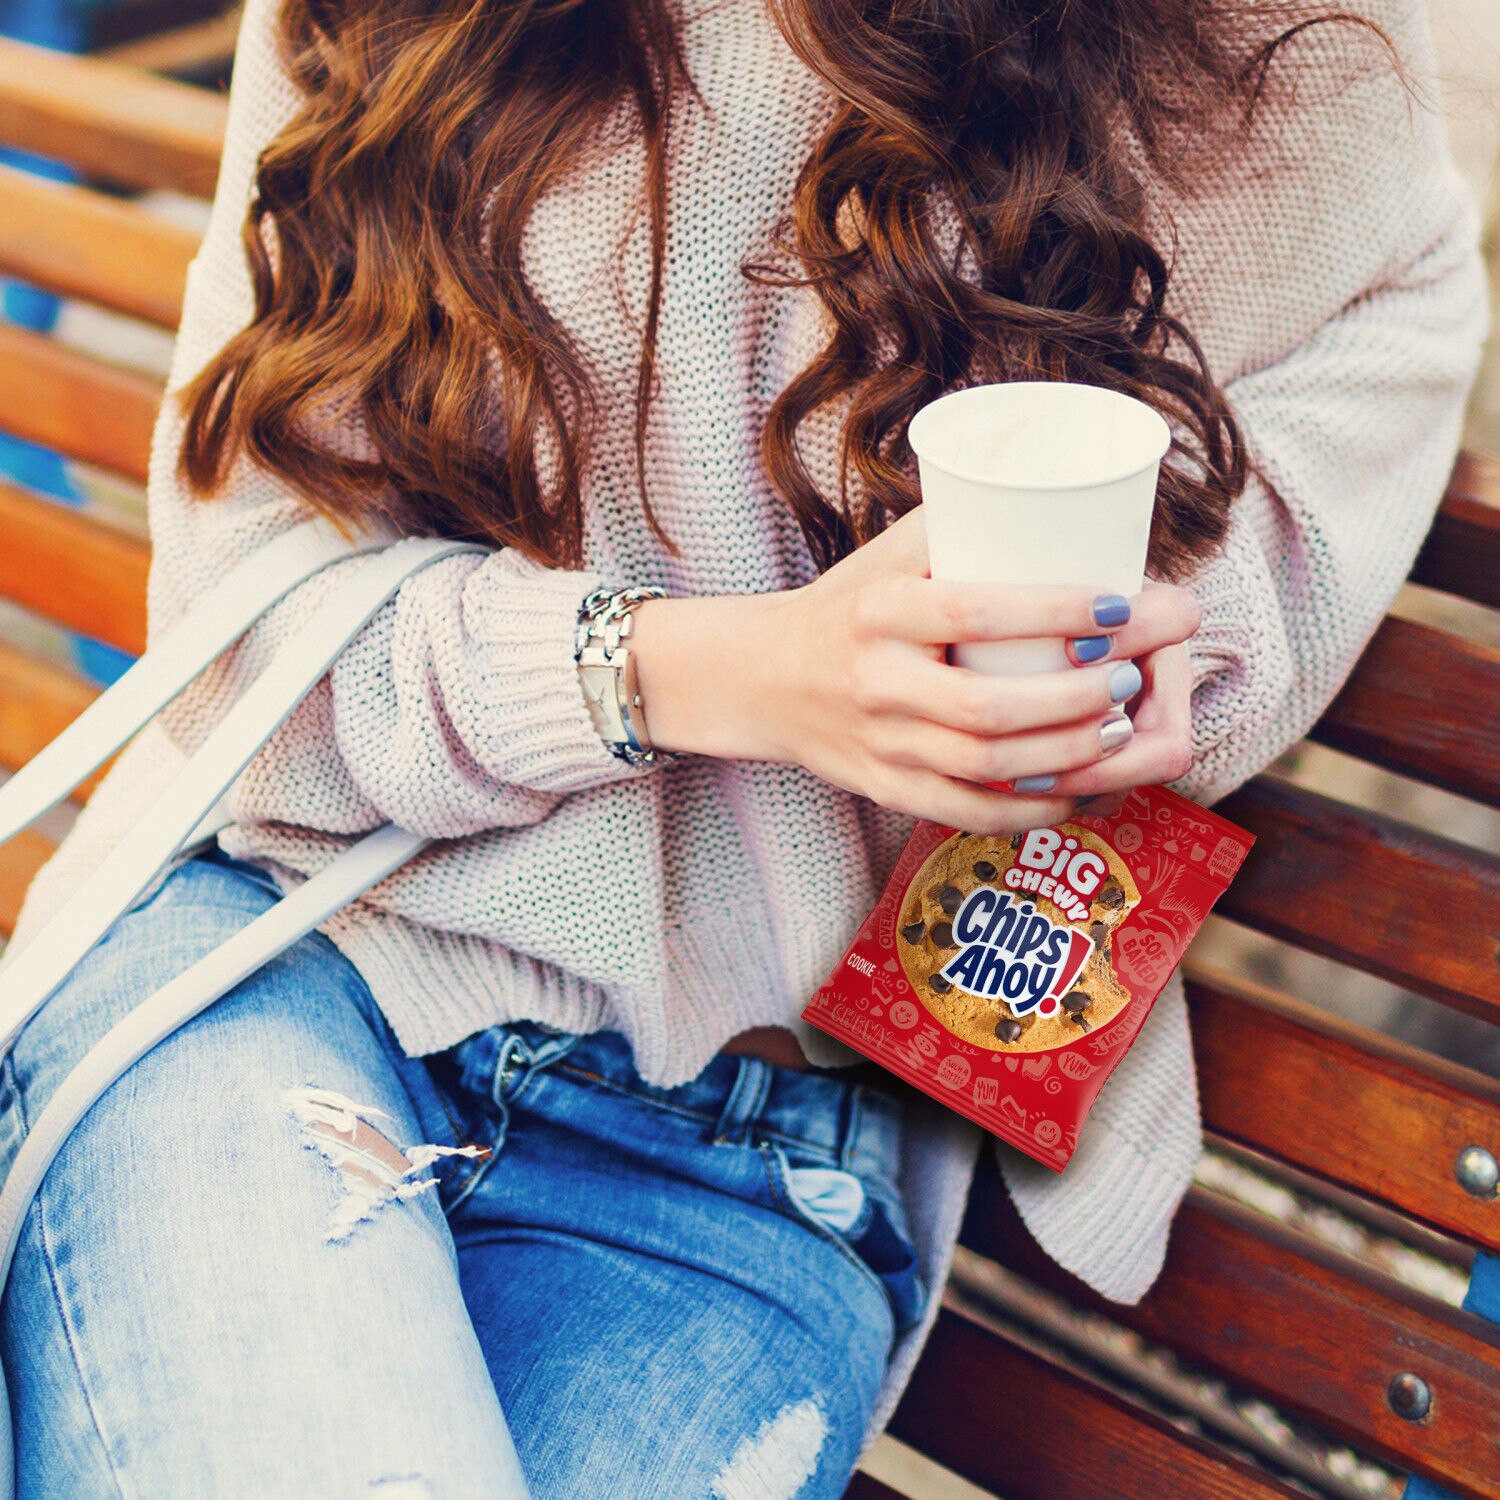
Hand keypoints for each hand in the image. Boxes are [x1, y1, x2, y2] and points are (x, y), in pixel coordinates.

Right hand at [741, 508, 1198, 833]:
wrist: (765, 676)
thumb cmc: (851, 604)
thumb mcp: (891, 553)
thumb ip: (967, 526)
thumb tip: (1073, 498)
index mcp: (879, 611)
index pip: (973, 613)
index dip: (1055, 611)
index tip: (1120, 603)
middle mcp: (875, 682)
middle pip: (987, 706)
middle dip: (1074, 696)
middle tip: (1130, 676)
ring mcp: (880, 744)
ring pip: (984, 767)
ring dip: (1065, 754)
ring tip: (1118, 727)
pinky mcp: (886, 788)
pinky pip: (966, 812)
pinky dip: (1029, 810)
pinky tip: (1077, 790)